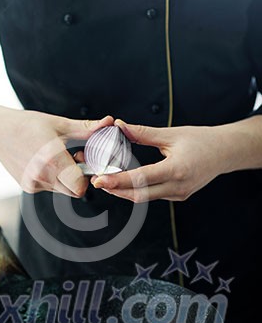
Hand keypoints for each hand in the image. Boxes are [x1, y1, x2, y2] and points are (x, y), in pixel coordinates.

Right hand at [0, 97, 113, 196]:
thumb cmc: (29, 125)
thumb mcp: (59, 124)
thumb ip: (87, 129)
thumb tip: (109, 122)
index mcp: (51, 158)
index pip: (79, 186)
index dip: (89, 177)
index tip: (88, 163)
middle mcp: (41, 175)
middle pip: (75, 191)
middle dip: (81, 178)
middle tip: (77, 158)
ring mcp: (34, 184)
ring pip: (64, 191)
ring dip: (68, 179)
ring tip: (60, 158)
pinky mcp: (29, 188)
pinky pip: (51, 189)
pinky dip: (55, 179)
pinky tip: (46, 163)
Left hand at [91, 120, 233, 202]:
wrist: (225, 152)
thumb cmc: (201, 140)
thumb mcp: (171, 134)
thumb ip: (143, 133)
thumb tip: (119, 125)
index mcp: (177, 169)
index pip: (141, 179)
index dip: (118, 180)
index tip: (100, 179)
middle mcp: (178, 187)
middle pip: (139, 195)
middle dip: (116, 189)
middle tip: (97, 181)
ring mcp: (178, 195)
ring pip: (145, 198)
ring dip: (125, 191)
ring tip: (107, 180)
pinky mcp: (178, 196)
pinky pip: (153, 196)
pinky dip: (138, 190)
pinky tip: (126, 182)